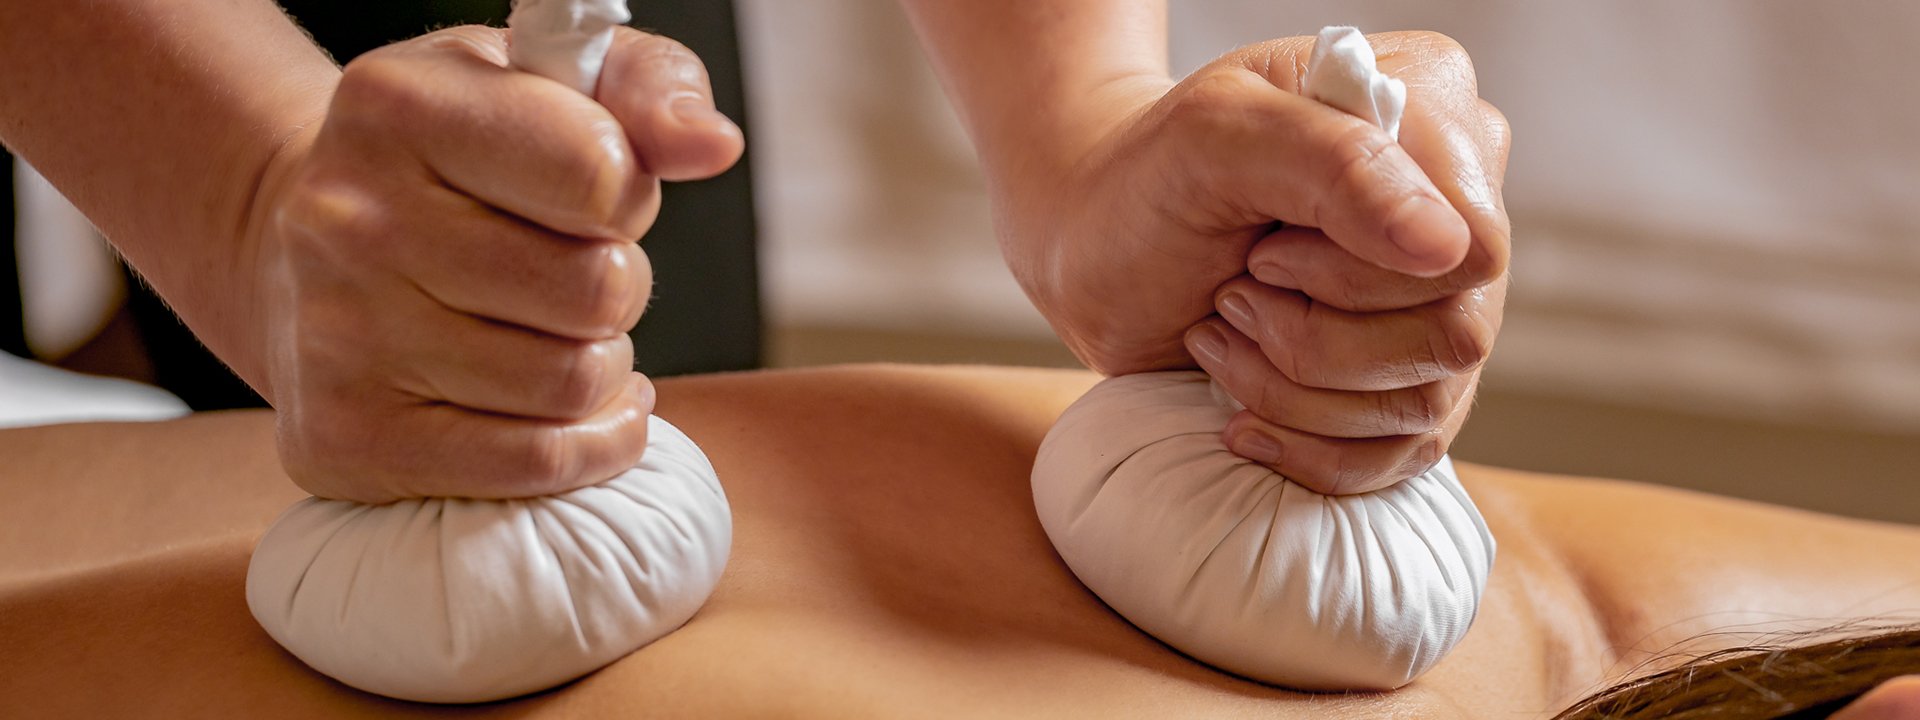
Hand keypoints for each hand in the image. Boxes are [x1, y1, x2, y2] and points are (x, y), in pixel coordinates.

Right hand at [252, 26, 742, 502]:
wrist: (305, 243)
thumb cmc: (459, 154)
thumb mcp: (551, 78)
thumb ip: (649, 89)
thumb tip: (711, 144)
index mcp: (399, 107)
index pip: (600, 177)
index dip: (628, 197)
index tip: (594, 196)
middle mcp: (351, 220)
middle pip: (596, 292)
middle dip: (618, 286)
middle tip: (577, 273)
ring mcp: (339, 337)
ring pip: (573, 384)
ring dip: (601, 364)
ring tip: (558, 331)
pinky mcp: (345, 439)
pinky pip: (535, 464)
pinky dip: (588, 445)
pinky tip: (575, 407)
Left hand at [992, 31, 1509, 493]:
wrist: (1099, 243)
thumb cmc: (1149, 177)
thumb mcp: (1215, 138)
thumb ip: (1336, 165)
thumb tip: (1446, 247)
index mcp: (1434, 108)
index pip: (1471, 244)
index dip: (1364, 279)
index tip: (1263, 256)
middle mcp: (1458, 203)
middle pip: (1455, 335)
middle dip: (1315, 339)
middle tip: (1232, 293)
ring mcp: (1443, 298)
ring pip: (1426, 404)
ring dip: (1297, 393)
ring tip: (1222, 333)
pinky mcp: (1409, 377)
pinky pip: (1400, 456)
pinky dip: (1307, 449)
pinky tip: (1241, 415)